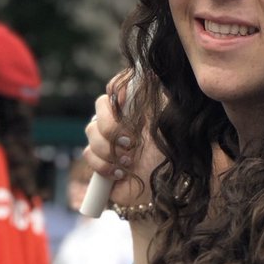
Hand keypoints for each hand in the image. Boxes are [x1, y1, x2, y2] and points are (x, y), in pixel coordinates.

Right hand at [84, 71, 163, 210]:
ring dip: (111, 149)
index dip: (118, 89)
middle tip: (132, 142)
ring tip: (130, 162)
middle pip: (100, 106)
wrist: (165, 192)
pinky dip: (104, 165)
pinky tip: (121, 173)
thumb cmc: (174, 157)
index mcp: (137, 108)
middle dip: (113, 126)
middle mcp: (121, 120)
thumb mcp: (172, 124)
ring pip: (91, 131)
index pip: (118, 86)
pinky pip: (89, 155)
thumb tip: (150, 72)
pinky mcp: (99, 160)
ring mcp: (107, 140)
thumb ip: (162, 98)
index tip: (125, 99)